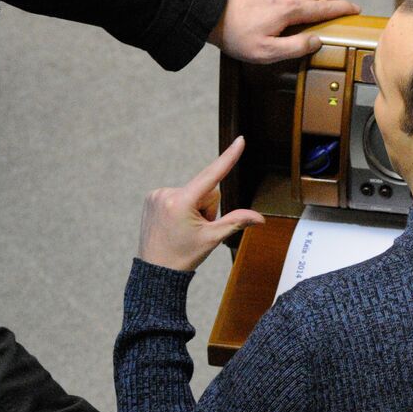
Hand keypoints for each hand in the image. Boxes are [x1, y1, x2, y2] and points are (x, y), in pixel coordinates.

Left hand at [139, 137, 263, 271]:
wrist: (155, 271)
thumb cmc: (183, 256)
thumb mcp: (212, 239)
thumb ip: (236, 221)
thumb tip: (260, 218)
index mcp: (182, 202)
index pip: (212, 175)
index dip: (229, 157)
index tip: (240, 140)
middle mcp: (167, 193)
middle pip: (206, 190)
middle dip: (208, 207)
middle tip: (197, 229)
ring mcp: (156, 194)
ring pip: (192, 192)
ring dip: (194, 208)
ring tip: (184, 229)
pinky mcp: (152, 197)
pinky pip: (178, 194)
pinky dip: (181, 207)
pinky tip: (174, 224)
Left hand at [211, 0, 358, 62]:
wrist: (208, 12)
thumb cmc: (235, 35)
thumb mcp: (265, 52)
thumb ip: (295, 48)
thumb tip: (317, 41)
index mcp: (289, 9)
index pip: (324, 7)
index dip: (343, 9)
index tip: (356, 10)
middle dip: (334, 0)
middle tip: (342, 9)